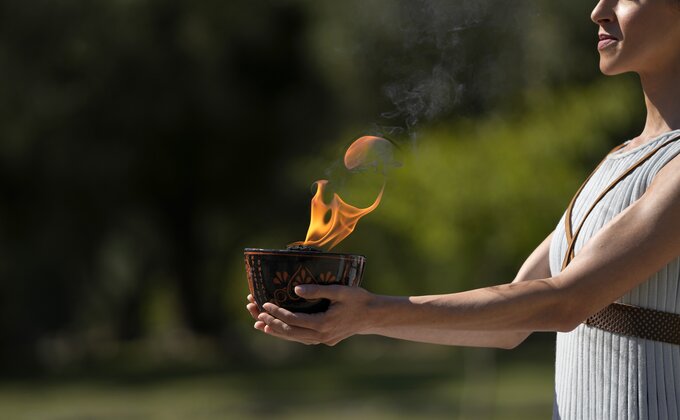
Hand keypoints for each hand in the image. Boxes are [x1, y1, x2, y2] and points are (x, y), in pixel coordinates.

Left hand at [251, 285, 374, 345]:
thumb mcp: (340, 290)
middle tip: (255, 313)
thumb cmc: (358, 299)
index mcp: (324, 323)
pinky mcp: (324, 340)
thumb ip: (317, 289)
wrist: (373, 316)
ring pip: (294, 338)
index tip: (265, 303)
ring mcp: (322, 340)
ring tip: (259, 324)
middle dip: (271, 322)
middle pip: (290, 332)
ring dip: (276, 330)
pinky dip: (288, 334)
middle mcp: (321, 335)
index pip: (294, 320)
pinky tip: (277, 329)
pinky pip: (301, 338)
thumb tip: (295, 288)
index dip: (278, 312)